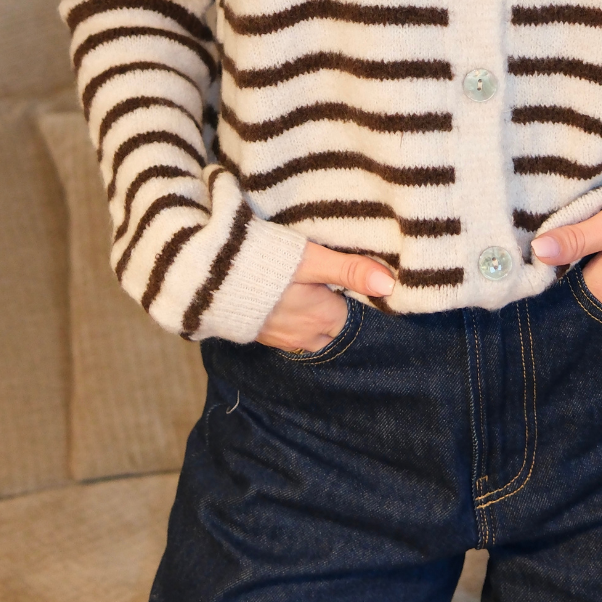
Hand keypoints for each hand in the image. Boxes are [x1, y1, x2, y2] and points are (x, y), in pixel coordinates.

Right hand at [256, 242, 394, 351]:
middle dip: (344, 315)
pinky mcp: (263, 335)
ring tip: (322, 296)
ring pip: (316, 335)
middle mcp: (306, 338)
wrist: (210, 280)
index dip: (365, 304)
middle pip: (338, 330)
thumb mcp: (312, 261)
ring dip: (322, 320)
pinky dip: (301, 322)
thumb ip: (350, 271)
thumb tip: (390, 285)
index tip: (368, 288)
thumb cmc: (266, 264)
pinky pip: (293, 335)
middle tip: (346, 291)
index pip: (358, 319)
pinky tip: (295, 303)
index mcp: (324, 320)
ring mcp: (283, 340)